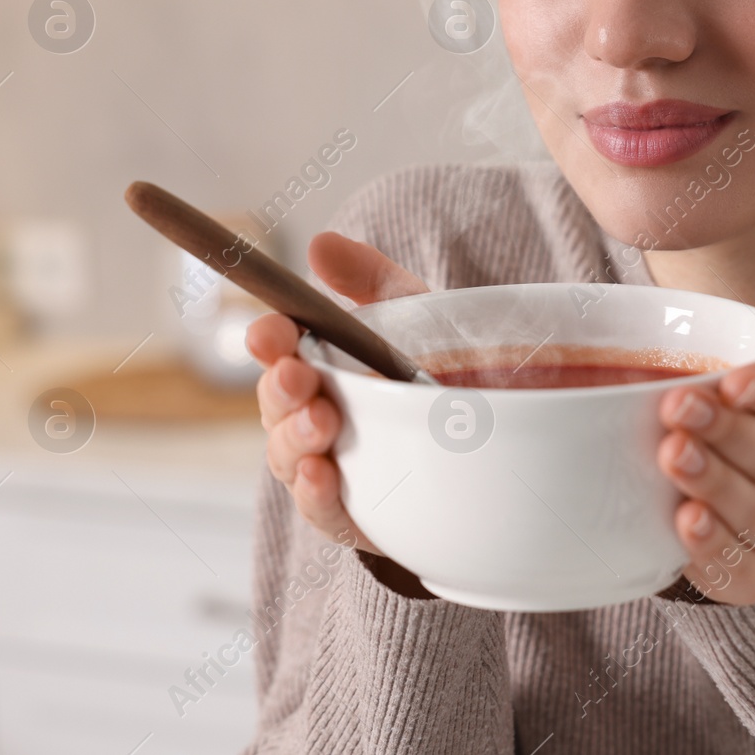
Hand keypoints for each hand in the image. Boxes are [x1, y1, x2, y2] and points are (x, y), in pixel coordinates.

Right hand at [245, 231, 433, 595]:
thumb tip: (321, 242)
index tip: (271, 330)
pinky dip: (315, 493)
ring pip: (288, 454)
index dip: (268, 339)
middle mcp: (310, 413)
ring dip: (296, 437)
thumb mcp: (412, 311)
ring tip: (321, 421)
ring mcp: (325, 464)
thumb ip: (369, 277)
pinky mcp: (350, 513)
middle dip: (280, 387)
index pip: (277, 349)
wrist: (486, 444)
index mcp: (318, 363)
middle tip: (299, 375)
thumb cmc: (436, 366)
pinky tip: (321, 475)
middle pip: (275, 403)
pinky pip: (321, 508)